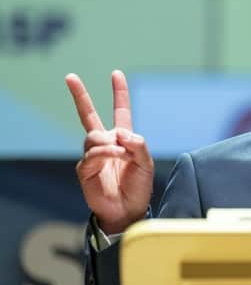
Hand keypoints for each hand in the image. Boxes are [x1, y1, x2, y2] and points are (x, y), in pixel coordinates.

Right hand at [65, 70, 153, 233]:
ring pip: (94, 137)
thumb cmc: (138, 187)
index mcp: (123, 138)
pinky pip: (92, 154)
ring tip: (121, 154)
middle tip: (70, 76)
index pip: (120, 111)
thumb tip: (119, 132)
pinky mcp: (85, 169)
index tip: (116, 74)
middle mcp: (106, 143)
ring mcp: (93, 155)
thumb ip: (138, 144)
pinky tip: (115, 157)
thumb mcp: (147, 163)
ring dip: (109, 143)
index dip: (119, 93)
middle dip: (80, 95)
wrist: (128, 210)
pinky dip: (105, 153)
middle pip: (88, 115)